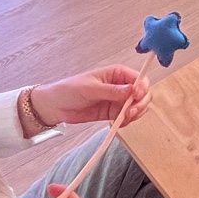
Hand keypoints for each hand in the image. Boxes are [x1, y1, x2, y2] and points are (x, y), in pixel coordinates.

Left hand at [29, 66, 150, 127]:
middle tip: (130, 113)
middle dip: (141, 103)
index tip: (137, 97)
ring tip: (123, 119)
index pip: (139, 78)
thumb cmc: (69, 90)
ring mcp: (118, 100)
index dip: (142, 87)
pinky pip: (128, 117)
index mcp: (117, 73)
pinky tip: (118, 124)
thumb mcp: (90, 88)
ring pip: (138, 106)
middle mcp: (121, 85)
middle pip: (143, 93)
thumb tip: (131, 90)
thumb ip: (111, 90)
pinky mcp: (114, 112)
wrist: (55, 106)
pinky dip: (127, 122)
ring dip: (136, 114)